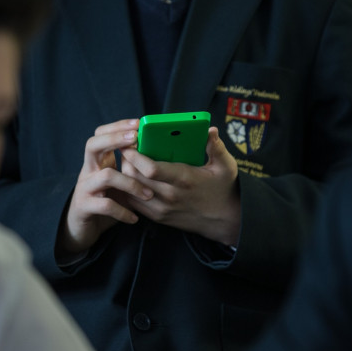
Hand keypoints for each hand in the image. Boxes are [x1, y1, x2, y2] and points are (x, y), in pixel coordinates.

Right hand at [58, 119, 153, 255]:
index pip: (100, 134)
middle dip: (115, 139)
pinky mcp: (84, 207)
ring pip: (106, 176)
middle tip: (136, 140)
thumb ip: (129, 168)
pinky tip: (134, 218)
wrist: (80, 229)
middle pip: (92, 145)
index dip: (117, 126)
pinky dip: (123, 211)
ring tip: (149, 194)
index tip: (138, 124)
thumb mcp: (116, 182)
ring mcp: (84, 188)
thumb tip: (157, 155)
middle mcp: (87, 171)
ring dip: (131, 183)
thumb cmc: (105, 202)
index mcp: (96, 162)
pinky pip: (105, 205)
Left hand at [120, 127, 240, 245]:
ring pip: (131, 190)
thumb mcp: (226, 167)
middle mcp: (170, 196)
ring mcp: (162, 209)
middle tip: (125, 147)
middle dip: (125, 161)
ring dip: (125, 174)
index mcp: (185, 180)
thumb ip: (216, 147)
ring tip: (127, 160)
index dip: (136, 155)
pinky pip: (134, 202)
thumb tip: (211, 130)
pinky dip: (128, 188)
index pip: (152, 169)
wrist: (225, 220)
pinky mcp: (158, 216)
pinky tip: (131, 177)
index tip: (130, 142)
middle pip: (135, 178)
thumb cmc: (224, 189)